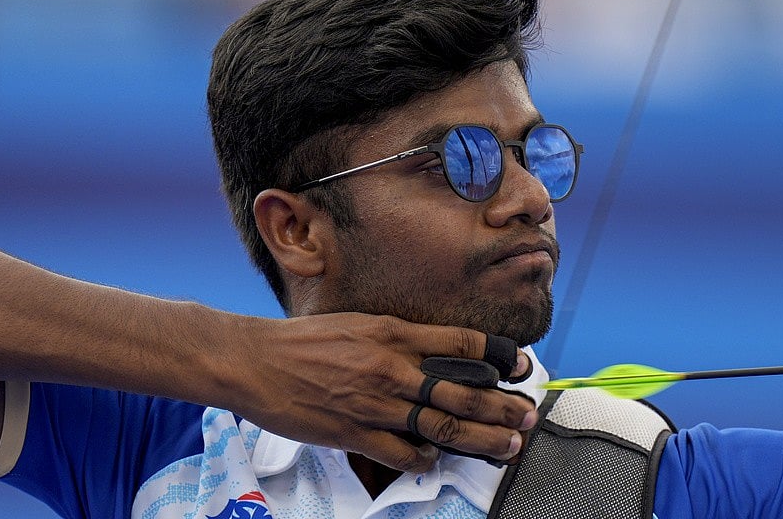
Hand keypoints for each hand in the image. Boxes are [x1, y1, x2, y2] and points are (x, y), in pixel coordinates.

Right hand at [226, 313, 537, 472]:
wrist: (254, 362)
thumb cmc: (304, 340)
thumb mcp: (359, 322)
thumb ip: (399, 336)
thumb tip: (436, 348)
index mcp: (393, 333)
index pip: (462, 341)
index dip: (500, 354)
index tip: (522, 365)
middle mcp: (392, 368)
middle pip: (463, 391)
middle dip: (503, 407)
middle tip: (528, 415)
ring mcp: (375, 403)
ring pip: (443, 427)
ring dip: (482, 439)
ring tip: (507, 445)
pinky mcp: (355, 433)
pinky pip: (403, 453)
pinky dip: (426, 460)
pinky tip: (438, 460)